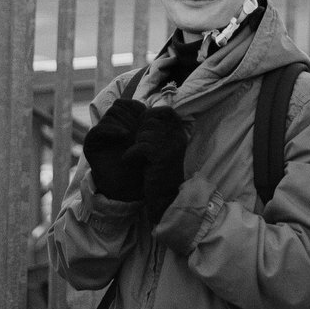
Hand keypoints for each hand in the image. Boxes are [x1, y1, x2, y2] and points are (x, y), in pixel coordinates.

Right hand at [83, 98, 147, 200]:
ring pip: (109, 116)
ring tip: (134, 135)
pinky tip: (124, 135)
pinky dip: (111, 129)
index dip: (136, 108)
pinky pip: (97, 130)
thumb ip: (146, 121)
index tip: (146, 116)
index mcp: (121, 122)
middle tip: (140, 127)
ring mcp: (99, 134)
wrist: (131, 185)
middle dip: (131, 116)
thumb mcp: (147, 139)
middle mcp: (109, 126)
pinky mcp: (91, 144)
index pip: (126, 103)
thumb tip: (153, 106)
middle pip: (117, 107)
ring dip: (124, 122)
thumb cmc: (142, 163)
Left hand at [129, 106, 189, 224]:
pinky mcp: (161, 157)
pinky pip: (140, 147)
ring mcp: (171, 147)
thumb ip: (158, 131)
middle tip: (138, 147)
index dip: (151, 114)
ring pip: (143, 134)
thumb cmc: (159, 172)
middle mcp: (178, 137)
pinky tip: (129, 161)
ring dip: (135, 145)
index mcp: (179, 133)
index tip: (142, 127)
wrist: (165, 198)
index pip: (167, 111)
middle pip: (150, 121)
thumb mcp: (163, 148)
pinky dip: (131, 154)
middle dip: (139, 133)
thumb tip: (144, 113)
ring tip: (136, 156)